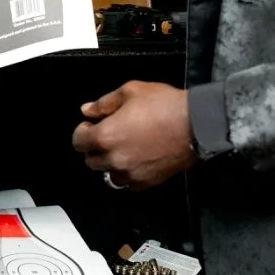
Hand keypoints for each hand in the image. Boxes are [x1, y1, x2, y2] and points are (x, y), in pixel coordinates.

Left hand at [72, 80, 197, 191]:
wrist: (195, 125)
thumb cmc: (165, 106)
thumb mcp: (130, 91)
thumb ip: (104, 103)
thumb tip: (88, 110)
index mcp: (106, 136)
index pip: (78, 142)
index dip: (83, 131)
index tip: (91, 125)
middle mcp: (114, 159)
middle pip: (91, 161)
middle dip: (95, 147)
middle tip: (109, 134)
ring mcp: (130, 174)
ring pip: (108, 174)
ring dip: (111, 162)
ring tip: (125, 147)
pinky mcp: (146, 182)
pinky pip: (128, 183)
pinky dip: (128, 173)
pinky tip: (138, 158)